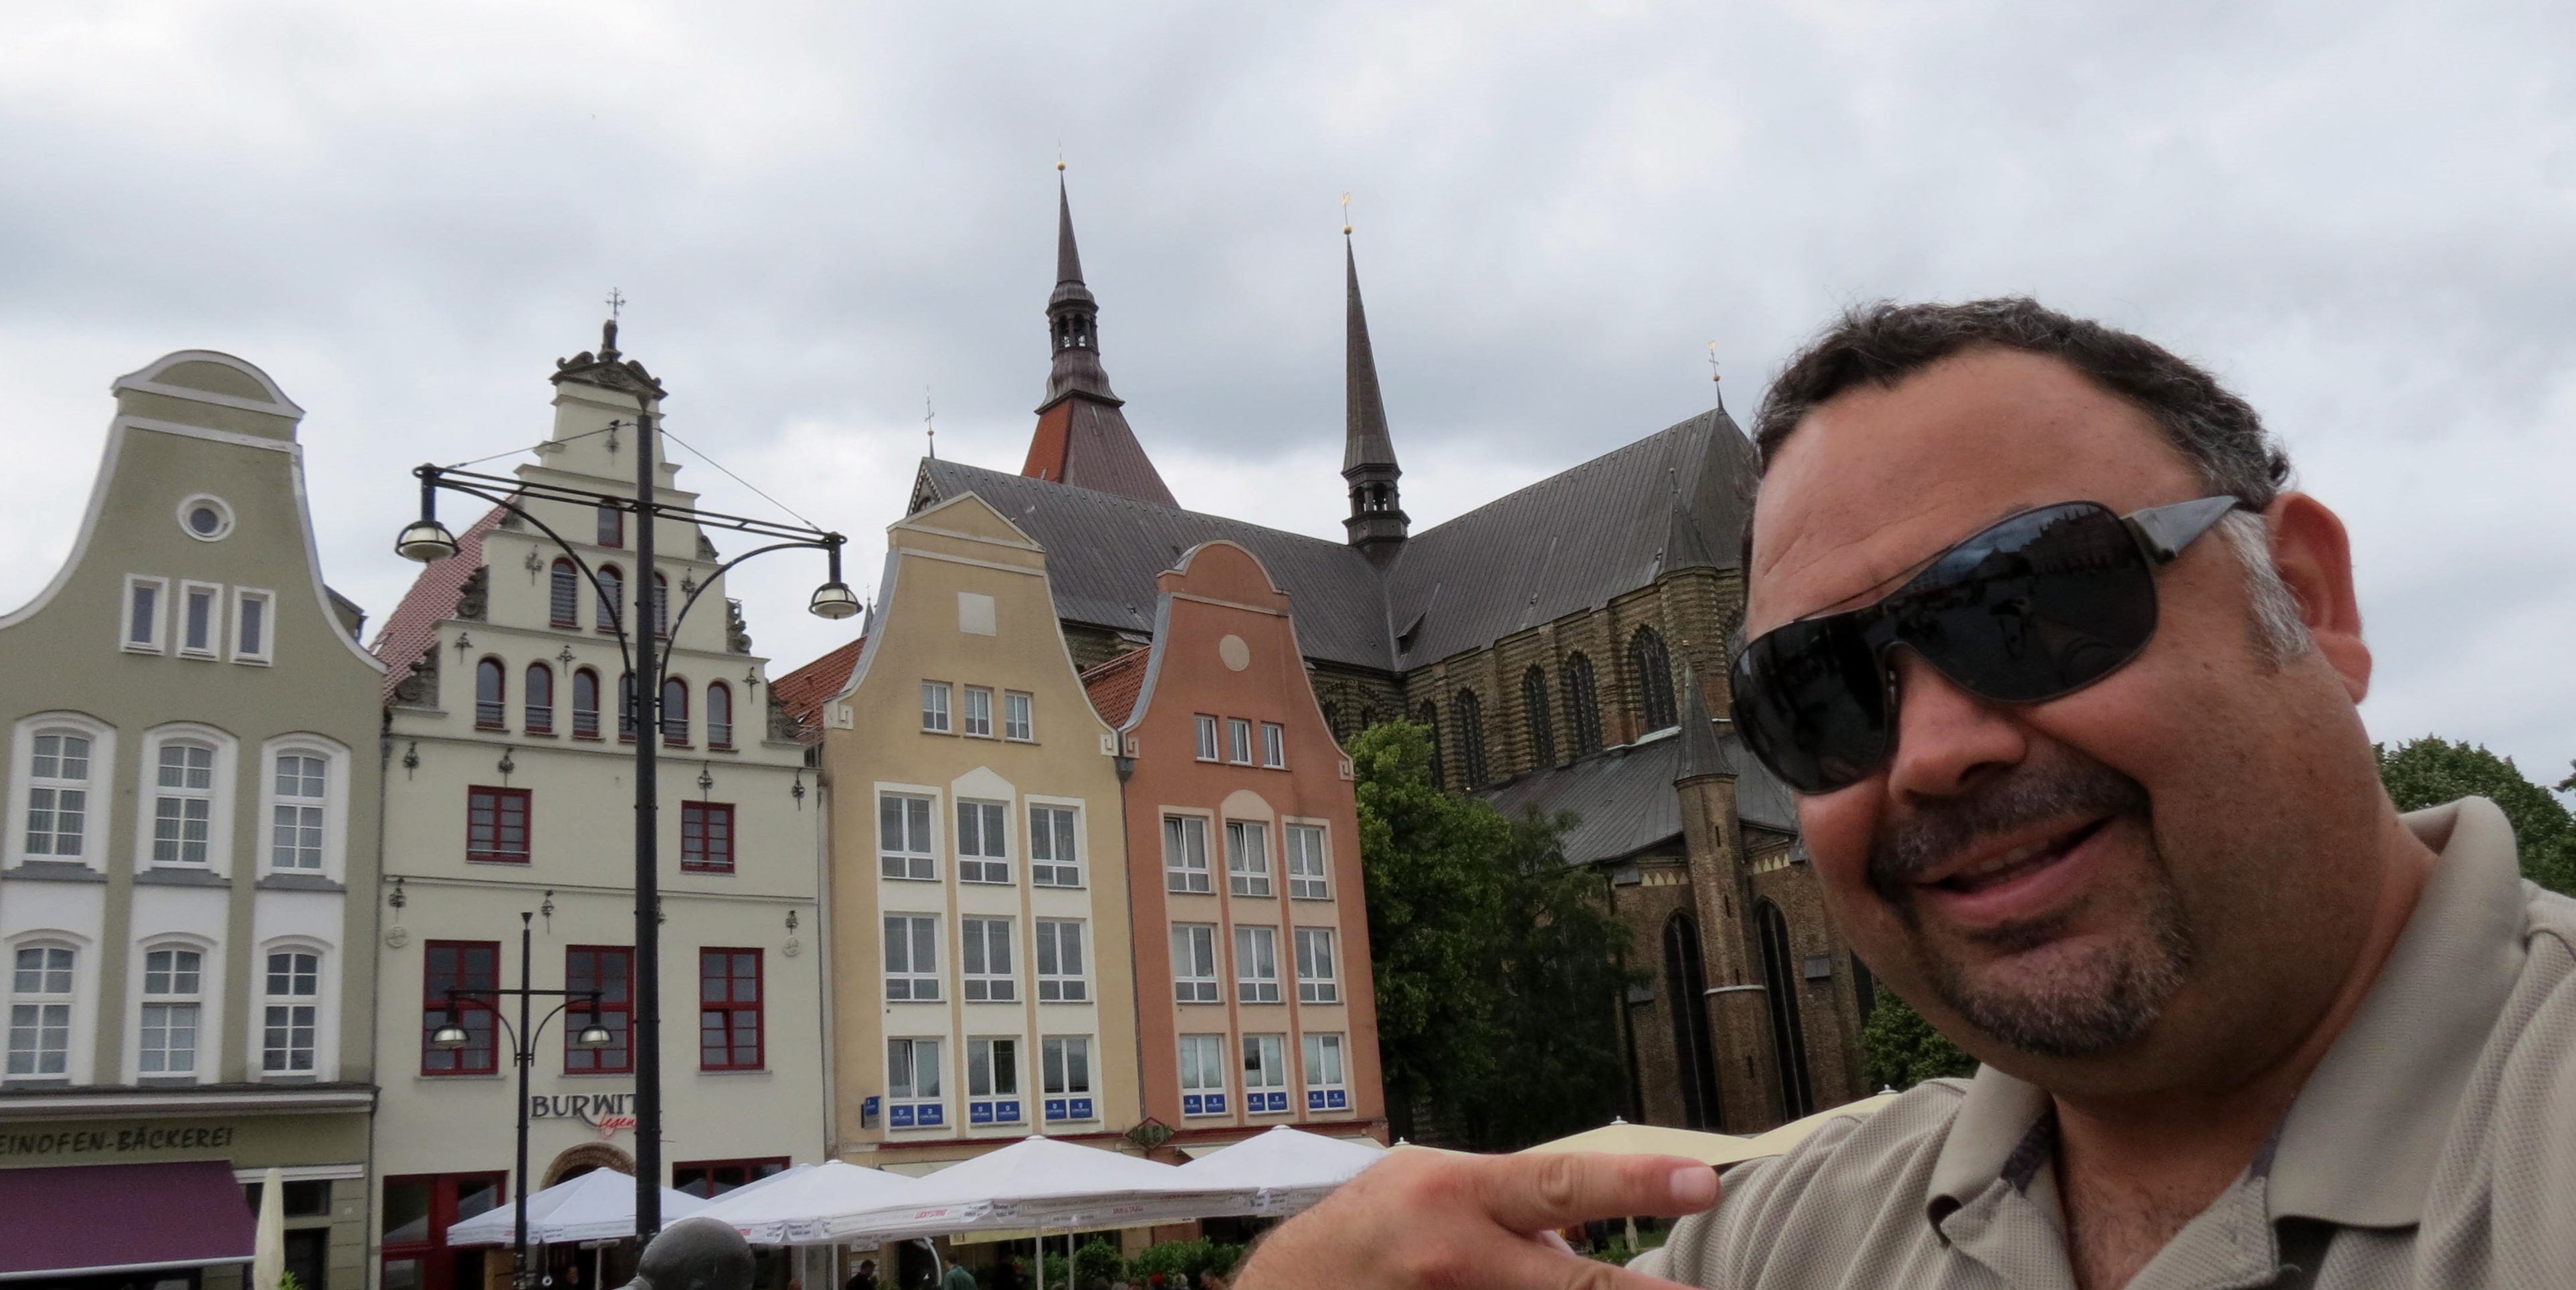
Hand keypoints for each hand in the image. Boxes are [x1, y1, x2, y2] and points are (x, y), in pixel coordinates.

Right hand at [1232, 1150, 1717, 1289]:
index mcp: (1464, 1196)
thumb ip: (1515, 1204)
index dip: (1638, 1184)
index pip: (1564, 1183)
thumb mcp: (1438, 1187)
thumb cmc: (1373, 1227)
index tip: (1702, 1182)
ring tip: (1606, 1288)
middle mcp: (1462, 1258)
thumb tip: (1589, 1235)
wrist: (1296, 1287)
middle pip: (1572, 1284)